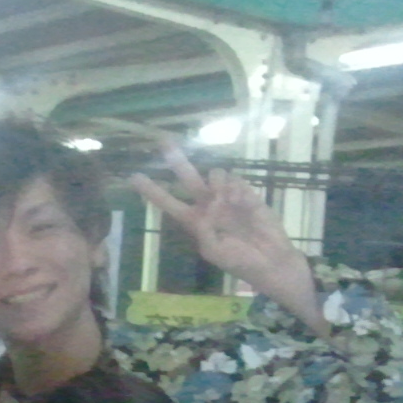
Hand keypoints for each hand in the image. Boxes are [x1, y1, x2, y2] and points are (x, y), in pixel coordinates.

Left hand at [130, 143, 326, 334]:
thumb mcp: (213, 251)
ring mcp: (228, 198)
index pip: (169, 203)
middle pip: (188, 179)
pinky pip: (237, 182)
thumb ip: (204, 231)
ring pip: (215, 175)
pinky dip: (236, 188)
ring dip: (216, 181)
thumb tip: (207, 207)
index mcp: (194, 221)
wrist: (268, 261)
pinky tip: (240, 202)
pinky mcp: (248, 195)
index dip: (152, 191)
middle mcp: (208, 206)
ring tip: (224, 199)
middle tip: (164, 142)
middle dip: (177, 161)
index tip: (133, 177)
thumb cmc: (238, 260)